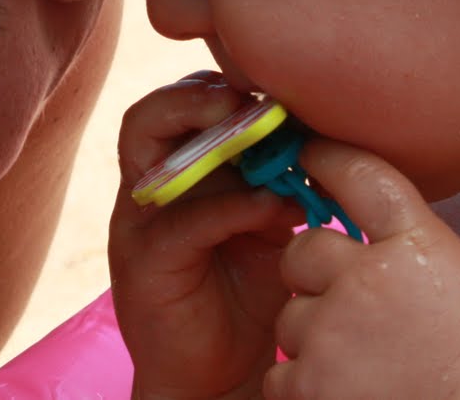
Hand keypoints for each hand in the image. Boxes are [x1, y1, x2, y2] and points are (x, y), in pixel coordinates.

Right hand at [110, 72, 300, 399]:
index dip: (219, 87)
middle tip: (253, 100)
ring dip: (201, 132)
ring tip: (252, 131)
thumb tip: (320, 142)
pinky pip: (180, 220)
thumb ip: (280, 182)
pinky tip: (274, 209)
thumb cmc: (246, 294)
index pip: (181, 105)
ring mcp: (139, 223)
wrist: (216, 376)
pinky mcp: (144, 263)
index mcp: (178, 172)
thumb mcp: (269, 225)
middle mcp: (149, 188)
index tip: (273, 87)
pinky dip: (230, 207)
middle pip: (151, 114)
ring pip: (145, 149)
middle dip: (201, 96)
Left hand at [265, 140, 459, 399]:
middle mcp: (363, 280)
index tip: (311, 154)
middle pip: (302, 250)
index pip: (359, 176)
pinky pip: (282, 372)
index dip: (328, 158)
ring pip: (290, 315)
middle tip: (344, 300)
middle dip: (314, 271)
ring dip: (313, 332)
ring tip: (356, 357)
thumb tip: (383, 224)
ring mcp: (332, 334)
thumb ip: (419, 241)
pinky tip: (341, 387)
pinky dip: (304, 382)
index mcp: (412, 244)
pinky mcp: (312, 386)